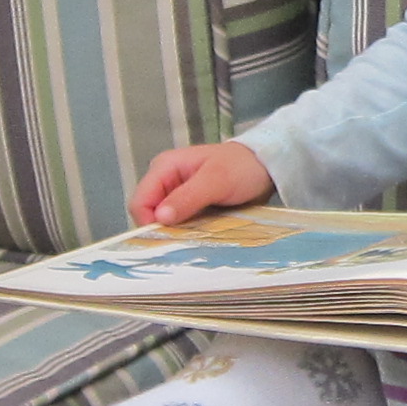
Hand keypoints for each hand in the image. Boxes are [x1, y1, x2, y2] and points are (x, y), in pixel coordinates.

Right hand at [128, 141, 276, 225]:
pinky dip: (187, 232)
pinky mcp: (189, 206)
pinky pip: (179, 224)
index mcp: (164, 167)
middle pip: (148, 214)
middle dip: (163, 229)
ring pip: (164, 222)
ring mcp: (177, 195)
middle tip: (186, 240)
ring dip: (176, 232)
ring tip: (197, 238)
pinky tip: (201, 236)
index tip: (168, 237)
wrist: (266, 166)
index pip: (140, 201)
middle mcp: (166, 181)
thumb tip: (160, 218)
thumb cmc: (242, 167)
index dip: (148, 222)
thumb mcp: (216, 180)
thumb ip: (187, 197)